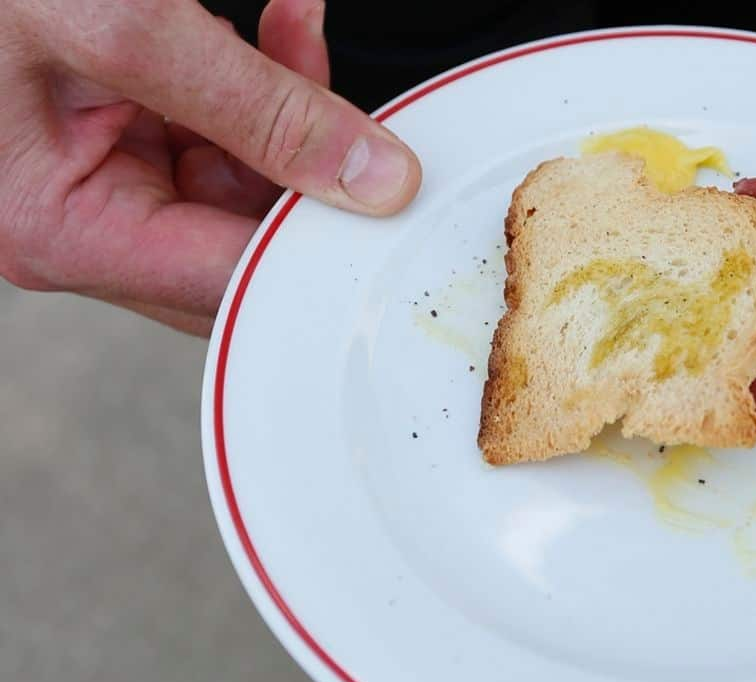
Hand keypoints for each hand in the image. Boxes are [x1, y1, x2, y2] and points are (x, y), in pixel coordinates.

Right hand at [0, 0, 421, 334]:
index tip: (392, 209)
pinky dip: (260, 83)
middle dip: (310, 174)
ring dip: (292, 110)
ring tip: (296, 30)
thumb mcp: (119, 27)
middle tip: (354, 113)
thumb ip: (256, 107)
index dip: (318, 248)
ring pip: (246, 184)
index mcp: (63, 233)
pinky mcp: (121, 135)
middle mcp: (82, 224)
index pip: (232, 281)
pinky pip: (221, 136)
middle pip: (244, 243)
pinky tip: (282, 28)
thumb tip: (374, 179)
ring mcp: (100, 181)